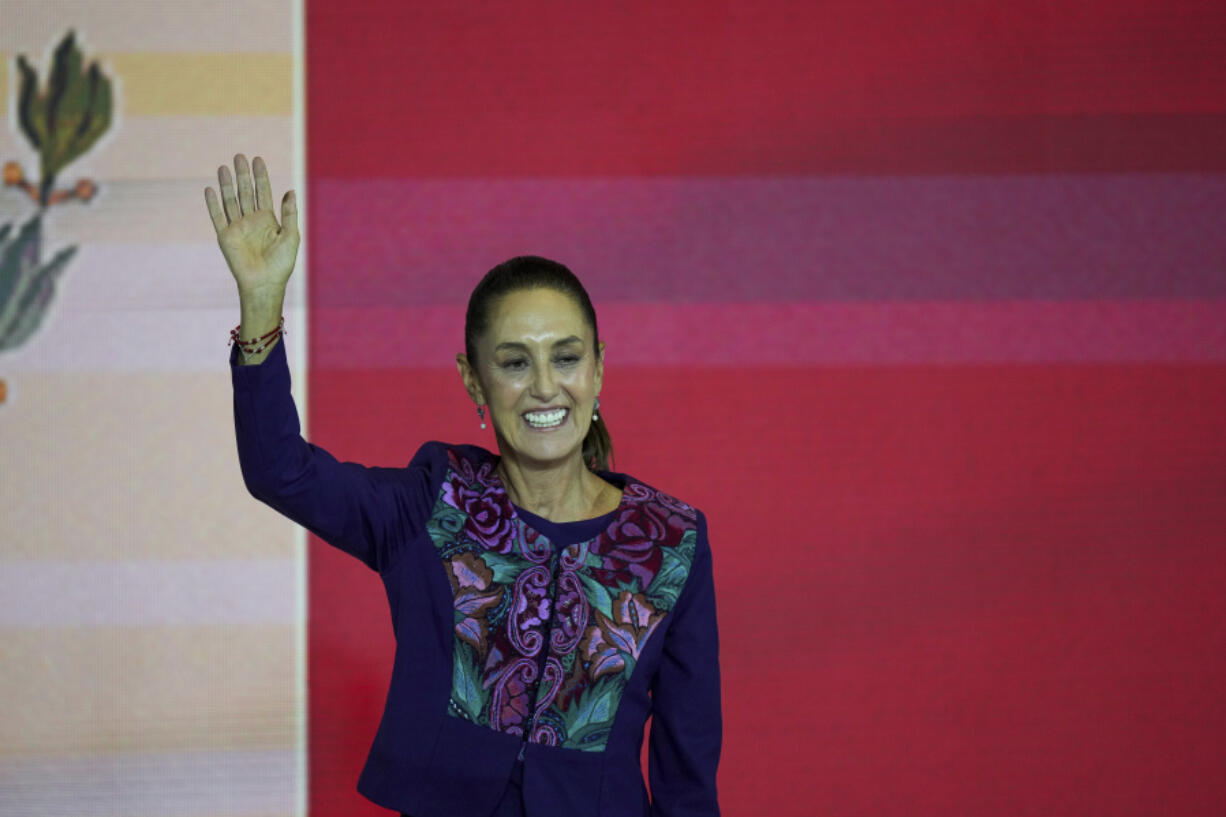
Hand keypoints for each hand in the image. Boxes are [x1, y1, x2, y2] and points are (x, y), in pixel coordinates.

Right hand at [204, 154, 298, 295]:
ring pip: (230, 201)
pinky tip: (210, 189)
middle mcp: (251, 221)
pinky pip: (217, 217)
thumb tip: (291, 191)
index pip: (263, 192)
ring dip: (227, 184)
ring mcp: (237, 228)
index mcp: (268, 220)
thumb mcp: (291, 236)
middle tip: (239, 156)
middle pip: (246, 192)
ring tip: (224, 167)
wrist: (265, 284)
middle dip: (243, 175)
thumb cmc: (281, 264)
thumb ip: (289, 214)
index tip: (257, 159)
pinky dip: (213, 204)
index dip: (260, 176)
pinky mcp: (225, 237)